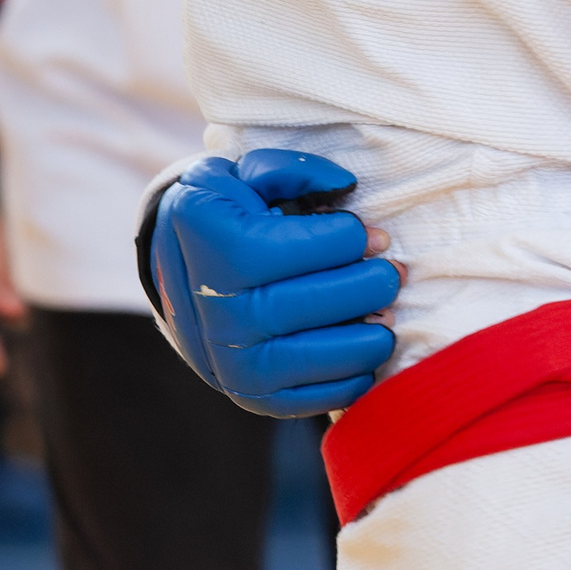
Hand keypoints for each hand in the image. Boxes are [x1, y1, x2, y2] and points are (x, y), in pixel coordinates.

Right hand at [142, 149, 400, 415]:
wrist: (178, 275)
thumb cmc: (225, 215)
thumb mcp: (243, 174)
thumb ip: (293, 171)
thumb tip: (345, 184)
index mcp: (219, 246)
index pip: (308, 247)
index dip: (353, 239)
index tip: (374, 236)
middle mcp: (220, 310)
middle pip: (320, 301)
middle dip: (372, 285)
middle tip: (392, 274)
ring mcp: (232, 360)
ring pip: (323, 355)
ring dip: (371, 336)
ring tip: (386, 315)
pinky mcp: (250, 396)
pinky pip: (314, 398)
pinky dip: (353, 378)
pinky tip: (366, 350)